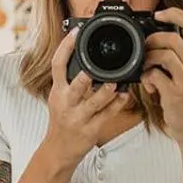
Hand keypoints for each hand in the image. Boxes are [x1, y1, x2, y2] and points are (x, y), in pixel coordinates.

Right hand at [43, 27, 134, 164]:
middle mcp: (66, 103)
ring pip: (94, 102)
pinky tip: (125, 95)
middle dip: (85, 77)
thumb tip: (80, 54)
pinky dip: (117, 104)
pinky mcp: (91, 129)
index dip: (65, 48)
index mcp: (58, 91)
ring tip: (116, 82)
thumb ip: (69, 80)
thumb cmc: (62, 120)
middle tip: (94, 67)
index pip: (57, 65)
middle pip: (75, 86)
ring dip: (106, 91)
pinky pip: (107, 115)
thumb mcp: (59, 98)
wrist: (58, 150)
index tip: (75, 33)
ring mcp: (78, 117)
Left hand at [143, 8, 182, 146]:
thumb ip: (179, 57)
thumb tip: (156, 40)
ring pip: (164, 55)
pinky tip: (149, 85)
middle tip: (145, 49)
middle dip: (153, 40)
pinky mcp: (176, 94)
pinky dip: (146, 78)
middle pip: (173, 38)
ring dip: (148, 59)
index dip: (175, 14)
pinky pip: (156, 75)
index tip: (159, 14)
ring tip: (146, 68)